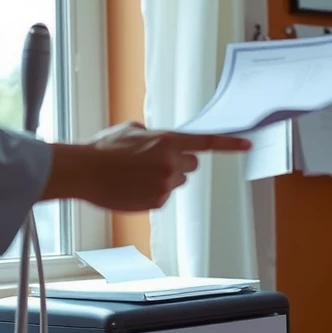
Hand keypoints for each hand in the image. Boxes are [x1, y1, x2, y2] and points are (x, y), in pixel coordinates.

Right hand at [42, 121, 251, 210]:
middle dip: (177, 163)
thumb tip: (161, 141)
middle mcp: (172, 162)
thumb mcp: (131, 130)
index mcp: (168, 141)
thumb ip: (154, 135)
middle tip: (152, 162)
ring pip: (176, 182)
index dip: (230, 144)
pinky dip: (152, 193)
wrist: (84, 172)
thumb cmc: (103, 150)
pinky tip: (133, 187)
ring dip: (164, 178)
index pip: (207, 142)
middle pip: (191, 165)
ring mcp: (166, 184)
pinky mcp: (157, 202)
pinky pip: (163, 196)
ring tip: (136, 175)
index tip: (248, 144)